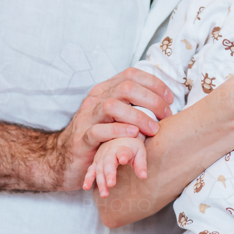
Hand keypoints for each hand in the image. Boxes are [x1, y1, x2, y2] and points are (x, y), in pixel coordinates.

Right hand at [53, 67, 173, 190]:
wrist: (63, 158)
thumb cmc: (99, 137)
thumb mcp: (117, 117)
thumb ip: (134, 106)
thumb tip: (165, 103)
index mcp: (105, 90)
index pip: (131, 74)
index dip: (154, 83)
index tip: (170, 99)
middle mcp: (96, 99)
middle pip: (126, 87)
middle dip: (152, 100)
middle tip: (165, 116)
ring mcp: (87, 117)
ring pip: (112, 105)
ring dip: (138, 116)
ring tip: (153, 129)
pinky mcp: (82, 138)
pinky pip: (99, 130)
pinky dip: (118, 130)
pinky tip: (134, 134)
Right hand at [83, 136, 147, 197]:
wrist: (120, 135)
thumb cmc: (132, 146)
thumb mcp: (140, 151)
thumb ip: (141, 164)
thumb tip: (144, 177)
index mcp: (122, 147)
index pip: (123, 151)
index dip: (123, 155)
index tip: (123, 160)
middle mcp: (109, 151)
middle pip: (108, 162)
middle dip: (109, 173)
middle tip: (112, 184)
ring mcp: (101, 157)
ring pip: (99, 169)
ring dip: (101, 182)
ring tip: (104, 194)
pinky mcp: (96, 162)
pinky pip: (90, 170)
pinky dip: (88, 178)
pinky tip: (86, 187)